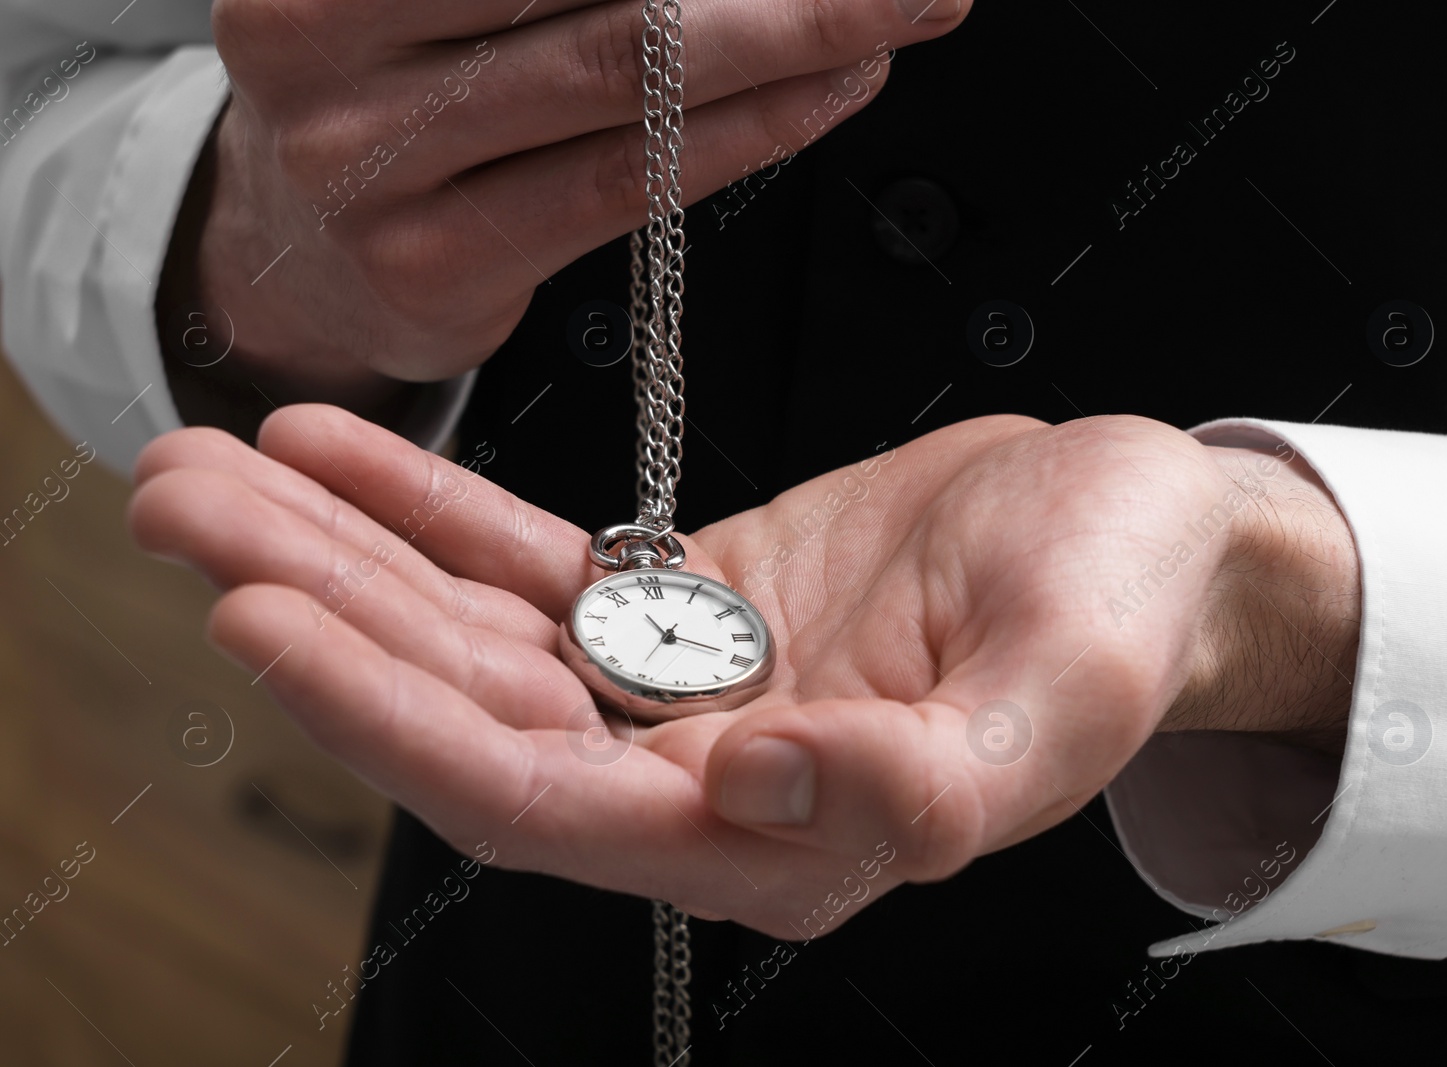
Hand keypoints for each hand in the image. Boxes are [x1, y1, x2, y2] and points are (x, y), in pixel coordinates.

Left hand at [127, 406, 1357, 935]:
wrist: (1141, 532)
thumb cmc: (1128, 608)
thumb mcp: (1063, 688)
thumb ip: (931, 779)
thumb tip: (755, 791)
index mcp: (790, 839)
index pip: (550, 801)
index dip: (400, 723)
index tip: (266, 622)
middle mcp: (711, 785)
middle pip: (474, 715)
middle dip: (321, 620)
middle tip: (179, 507)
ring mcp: (689, 698)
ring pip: (481, 638)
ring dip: (344, 557)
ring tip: (215, 465)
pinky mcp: (690, 612)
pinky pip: (539, 567)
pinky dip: (436, 514)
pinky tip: (342, 452)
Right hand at [158, 0, 970, 422]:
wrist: (296, 251)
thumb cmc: (390, 87)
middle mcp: (321, 50)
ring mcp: (371, 171)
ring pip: (620, 82)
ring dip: (789, 39)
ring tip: (898, 10)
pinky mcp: (435, 267)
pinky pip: (621, 188)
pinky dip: (744, 133)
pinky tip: (829, 91)